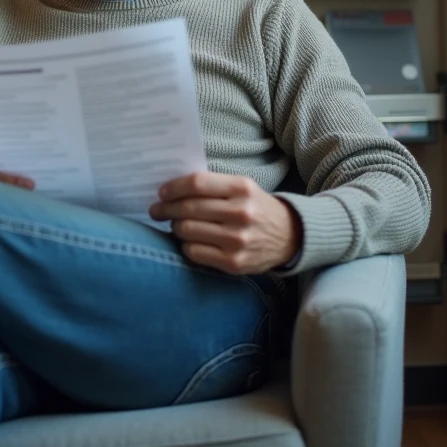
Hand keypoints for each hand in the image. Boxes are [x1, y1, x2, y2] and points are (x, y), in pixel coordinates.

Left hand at [149, 172, 300, 274]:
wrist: (290, 237)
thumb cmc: (257, 208)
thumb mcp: (243, 188)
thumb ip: (213, 186)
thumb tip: (171, 190)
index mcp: (242, 188)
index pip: (196, 184)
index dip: (173, 188)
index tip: (162, 193)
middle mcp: (241, 213)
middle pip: (189, 208)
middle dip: (166, 209)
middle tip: (156, 210)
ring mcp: (237, 240)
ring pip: (187, 231)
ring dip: (175, 226)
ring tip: (175, 224)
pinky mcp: (234, 263)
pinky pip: (194, 252)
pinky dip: (185, 245)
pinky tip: (188, 240)